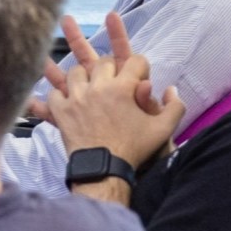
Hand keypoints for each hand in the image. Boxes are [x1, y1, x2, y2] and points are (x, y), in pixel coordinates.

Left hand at [39, 9, 184, 169]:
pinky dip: (60, 94)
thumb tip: (172, 89)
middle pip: (104, 61)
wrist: (105, 169)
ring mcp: (76, 97)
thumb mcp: (164, 130)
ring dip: (84, 77)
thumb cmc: (135, 149)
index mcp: (124, 88)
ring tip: (89, 87)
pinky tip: (68, 100)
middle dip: (112, 68)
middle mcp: (98, 87)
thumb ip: (175, 107)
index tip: (139, 76)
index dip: (140, 67)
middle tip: (114, 80)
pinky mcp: (60, 110)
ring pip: (76, 71)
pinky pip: (55, 92)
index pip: (135, 61)